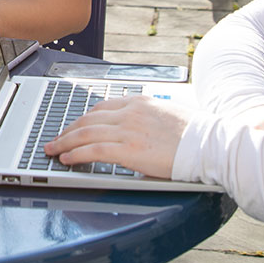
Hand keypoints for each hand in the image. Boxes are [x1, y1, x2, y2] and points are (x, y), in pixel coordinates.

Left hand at [43, 95, 190, 178]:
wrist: (210, 144)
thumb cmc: (197, 135)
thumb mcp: (168, 116)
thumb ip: (149, 120)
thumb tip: (140, 132)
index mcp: (140, 103)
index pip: (102, 108)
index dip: (83, 118)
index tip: (73, 126)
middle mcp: (130, 113)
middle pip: (88, 119)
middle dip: (68, 130)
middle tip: (55, 138)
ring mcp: (127, 130)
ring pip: (85, 134)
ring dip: (64, 142)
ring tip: (53, 150)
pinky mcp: (128, 149)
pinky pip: (92, 151)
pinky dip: (75, 154)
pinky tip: (67, 159)